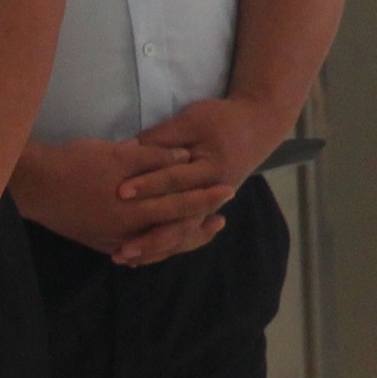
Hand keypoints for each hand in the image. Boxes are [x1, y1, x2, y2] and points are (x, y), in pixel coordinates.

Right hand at [10, 136, 216, 265]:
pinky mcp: (100, 243)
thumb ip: (155, 158)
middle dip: (200, 223)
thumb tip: (186, 158)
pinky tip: (165, 244)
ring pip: (157, 247)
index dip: (206, 197)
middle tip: (223, 219)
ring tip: (201, 231)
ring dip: (180, 239)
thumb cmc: (76, 163)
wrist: (33, 185)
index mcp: (134, 209)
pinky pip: (137, 251)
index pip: (180, 204)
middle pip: (173, 232)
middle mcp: (127, 233)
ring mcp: (113, 242)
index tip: (229, 190)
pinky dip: (155, 247)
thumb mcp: (119, 153)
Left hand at [110, 94, 288, 265]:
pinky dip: (164, 247)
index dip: (148, 185)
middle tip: (120, 249)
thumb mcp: (192, 119)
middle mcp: (214, 195)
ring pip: (183, 235)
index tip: (120, 193)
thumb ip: (161, 138)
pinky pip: (185, 235)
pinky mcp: (206, 211)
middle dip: (150, 238)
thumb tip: (126, 151)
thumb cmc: (222, 120)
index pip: (175, 180)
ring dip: (155, 249)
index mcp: (212, 169)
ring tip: (124, 258)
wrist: (256, 128)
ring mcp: (211, 207)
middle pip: (180, 222)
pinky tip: (140, 257)